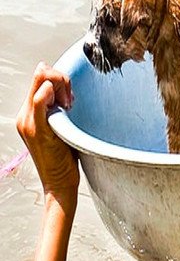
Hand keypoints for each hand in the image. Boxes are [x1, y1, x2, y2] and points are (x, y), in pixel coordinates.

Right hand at [16, 63, 78, 197]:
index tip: (73, 96)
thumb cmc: (65, 159)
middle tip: (73, 102)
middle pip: (41, 77)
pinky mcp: (37, 131)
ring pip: (42, 84)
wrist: (60, 183)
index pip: (41, 77)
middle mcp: (26, 115)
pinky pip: (38, 102)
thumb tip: (70, 93)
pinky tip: (62, 102)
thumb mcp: (63, 129)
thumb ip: (63, 111)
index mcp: (30, 113)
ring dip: (62, 89)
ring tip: (71, 108)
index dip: (60, 79)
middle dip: (62, 81)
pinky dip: (48, 94)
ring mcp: (29, 122)